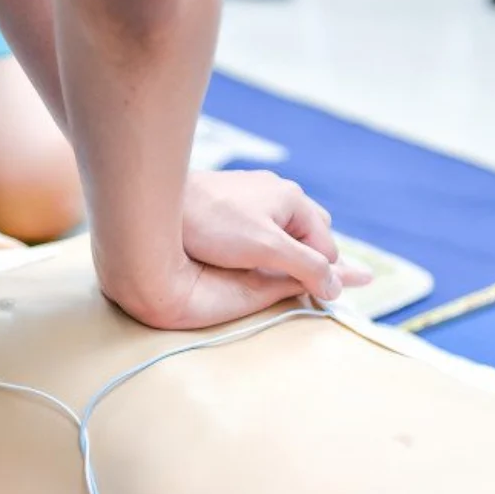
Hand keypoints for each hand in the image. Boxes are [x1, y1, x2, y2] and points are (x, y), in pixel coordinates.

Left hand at [99, 170, 370, 329]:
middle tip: (311, 289)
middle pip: (311, 236)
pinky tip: (256, 260)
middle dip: (313, 261)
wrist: (158, 208)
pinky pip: (263, 230)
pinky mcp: (231, 208)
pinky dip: (268, 247)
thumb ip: (306, 266)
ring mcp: (253, 199)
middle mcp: (277, 195)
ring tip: (287, 279)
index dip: (323, 275)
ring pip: (287, 233)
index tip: (317, 298)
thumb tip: (336, 287)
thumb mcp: (267, 247)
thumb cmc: (212, 222)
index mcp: (292, 199)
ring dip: (292, 255)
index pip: (325, 248)